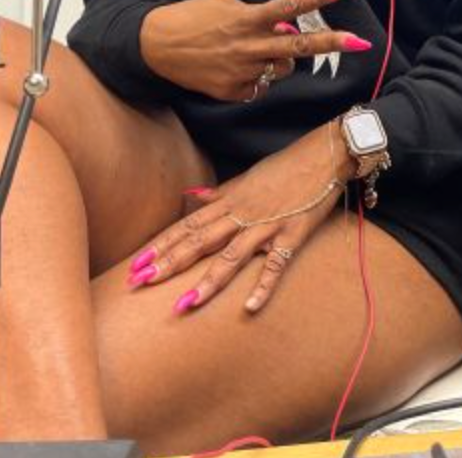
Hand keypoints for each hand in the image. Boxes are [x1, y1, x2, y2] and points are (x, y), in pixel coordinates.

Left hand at [128, 123, 350, 313]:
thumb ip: (219, 193)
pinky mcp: (293, 234)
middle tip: (140, 283)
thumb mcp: (248, 177)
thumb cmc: (287, 166)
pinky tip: (250, 307)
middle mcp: (243, 214)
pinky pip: (276, 263)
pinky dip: (264, 284)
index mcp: (230, 201)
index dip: (161, 245)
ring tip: (184, 304)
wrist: (325, 155)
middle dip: (169, 263)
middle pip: (200, 241)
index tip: (136, 264)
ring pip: (231, 255)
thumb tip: (191, 195)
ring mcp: (267, 225)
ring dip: (207, 281)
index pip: (188, 226)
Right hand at [140, 0, 369, 100]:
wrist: (154, 46)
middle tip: (363, 42)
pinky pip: (260, 85)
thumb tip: (286, 29)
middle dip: (334, 43)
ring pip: (282, 69)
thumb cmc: (193, 18)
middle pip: (300, 47)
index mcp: (248, 19)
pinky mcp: (234, 93)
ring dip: (277, 59)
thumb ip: (260, 16)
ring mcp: (243, 73)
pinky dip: (255, 75)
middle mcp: (249, 47)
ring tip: (250, 50)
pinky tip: (233, 67)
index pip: (291, 6)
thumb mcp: (228, 6)